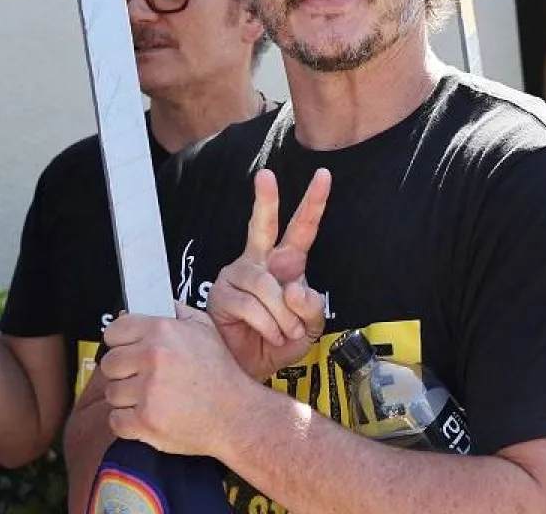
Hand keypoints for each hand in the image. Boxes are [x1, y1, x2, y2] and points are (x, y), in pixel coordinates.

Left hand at [99, 305, 252, 456]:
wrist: (237, 413)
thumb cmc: (222, 374)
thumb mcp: (204, 328)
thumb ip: (174, 313)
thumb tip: (147, 307)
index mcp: (162, 331)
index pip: (113, 331)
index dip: (120, 342)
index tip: (127, 351)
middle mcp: (152, 357)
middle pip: (109, 363)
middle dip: (123, 371)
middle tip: (141, 377)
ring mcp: (148, 391)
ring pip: (111, 392)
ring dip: (126, 398)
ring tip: (149, 397)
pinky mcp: (145, 421)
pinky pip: (116, 420)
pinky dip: (128, 422)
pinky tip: (147, 415)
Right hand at [207, 169, 329, 380]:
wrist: (252, 370)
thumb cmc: (280, 342)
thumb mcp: (310, 327)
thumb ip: (312, 307)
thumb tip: (293, 287)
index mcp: (286, 264)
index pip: (302, 229)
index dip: (314, 203)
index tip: (324, 175)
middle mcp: (260, 262)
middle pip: (262, 225)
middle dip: (265, 200)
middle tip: (266, 176)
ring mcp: (238, 275)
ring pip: (267, 284)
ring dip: (283, 314)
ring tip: (286, 331)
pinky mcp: (221, 294)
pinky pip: (251, 305)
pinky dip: (269, 325)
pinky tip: (269, 334)